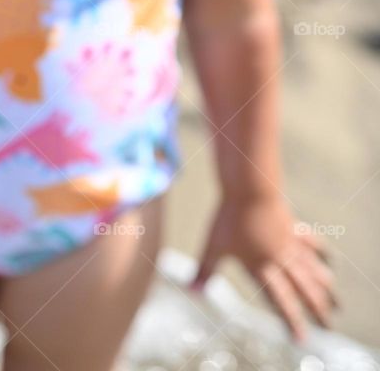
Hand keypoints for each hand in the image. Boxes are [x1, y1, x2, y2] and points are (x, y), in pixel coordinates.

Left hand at [191, 193, 336, 341]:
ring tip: (336, 301)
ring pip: (312, 271)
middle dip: (317, 310)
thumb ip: (205, 270)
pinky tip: (330, 262)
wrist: (250, 189)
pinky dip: (322, 255)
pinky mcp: (292, 227)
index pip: (279, 300)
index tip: (301, 338)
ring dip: (324, 288)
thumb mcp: (213, 246)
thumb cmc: (228, 218)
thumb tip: (191, 291)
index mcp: (261, 267)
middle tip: (330, 327)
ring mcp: (289, 243)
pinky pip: (311, 244)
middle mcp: (280, 259)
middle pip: (303, 290)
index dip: (291, 320)